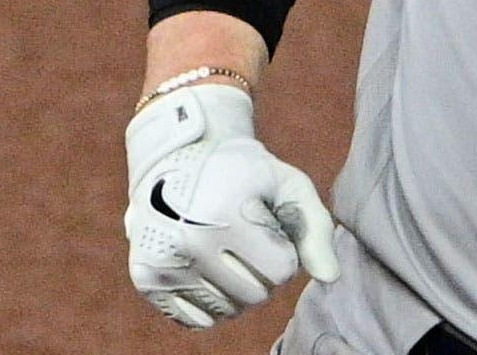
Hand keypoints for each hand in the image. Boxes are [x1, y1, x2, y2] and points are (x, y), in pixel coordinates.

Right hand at [123, 84, 339, 328]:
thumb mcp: (287, 184)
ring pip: (228, 310)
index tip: (269, 225)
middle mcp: (188, 243)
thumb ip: (315, 229)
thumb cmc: (243, 172)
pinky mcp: (146, 280)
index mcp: (225, 215)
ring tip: (226, 248)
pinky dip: (211, 302)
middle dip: (263, 271)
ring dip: (238, 287)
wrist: (176, 156)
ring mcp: (162, 264)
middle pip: (256, 295)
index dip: (285, 249)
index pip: (282, 270)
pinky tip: (207, 268)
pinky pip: (197, 319)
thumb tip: (331, 278)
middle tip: (248, 237)